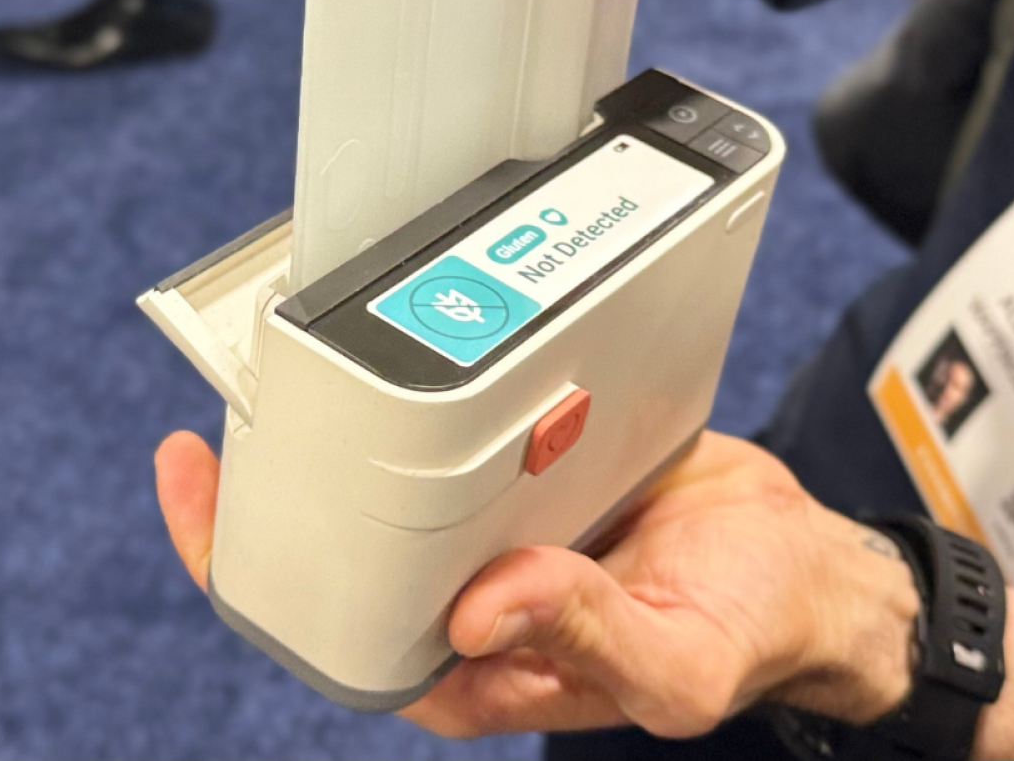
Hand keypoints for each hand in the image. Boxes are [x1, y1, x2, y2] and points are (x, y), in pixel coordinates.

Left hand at [155, 429, 919, 738]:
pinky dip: (426, 393)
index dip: (253, 573)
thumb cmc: (743, 630)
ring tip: (290, 361)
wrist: (804, 564)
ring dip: (345, 433)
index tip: (209, 491)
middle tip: (232, 407)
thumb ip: (582, 637)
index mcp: (480, 666)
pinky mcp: (531, 467)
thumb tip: (480, 606)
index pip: (339, 634)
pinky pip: (459, 432)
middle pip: (348, 553)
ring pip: (395, 486)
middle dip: (280, 489)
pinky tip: (400, 346)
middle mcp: (471, 600)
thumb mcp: (675, 659)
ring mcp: (496, 530)